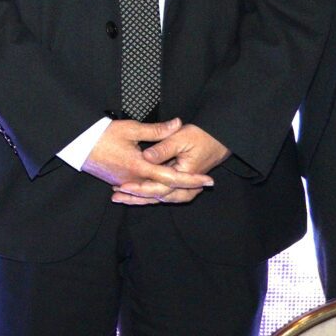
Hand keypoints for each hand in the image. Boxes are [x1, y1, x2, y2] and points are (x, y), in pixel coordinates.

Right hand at [82, 118, 215, 202]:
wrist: (76, 145)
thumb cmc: (101, 135)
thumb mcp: (131, 128)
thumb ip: (157, 130)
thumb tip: (178, 123)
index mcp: (140, 167)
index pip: (172, 178)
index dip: (192, 179)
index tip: (209, 180)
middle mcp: (135, 180)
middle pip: (165, 189)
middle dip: (186, 187)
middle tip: (204, 184)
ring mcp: (126, 183)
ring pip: (153, 191)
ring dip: (171, 190)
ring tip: (190, 187)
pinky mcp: (119, 181)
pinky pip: (141, 189)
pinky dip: (154, 190)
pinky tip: (161, 187)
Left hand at [114, 122, 229, 206]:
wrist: (218, 140)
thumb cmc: (200, 136)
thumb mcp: (180, 138)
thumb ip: (162, 149)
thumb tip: (145, 157)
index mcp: (185, 175)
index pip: (160, 188)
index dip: (140, 188)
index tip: (124, 185)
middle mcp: (186, 186)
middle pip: (158, 198)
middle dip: (137, 198)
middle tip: (117, 196)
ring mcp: (185, 188)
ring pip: (161, 199)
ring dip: (141, 199)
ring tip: (120, 197)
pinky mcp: (181, 185)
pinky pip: (164, 194)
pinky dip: (149, 195)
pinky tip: (133, 194)